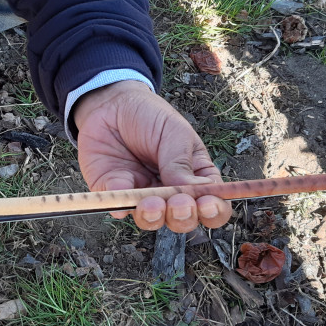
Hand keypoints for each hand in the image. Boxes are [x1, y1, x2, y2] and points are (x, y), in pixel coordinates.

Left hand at [74, 80, 231, 232]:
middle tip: (179, 203)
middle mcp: (171, 193)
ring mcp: (143, 196)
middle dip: (183, 217)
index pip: (213, 204)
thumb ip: (181, 164)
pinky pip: (119, 208)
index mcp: (195, 177)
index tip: (207, 204)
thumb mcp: (174, 132)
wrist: (111, 104)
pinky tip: (123, 187)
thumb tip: (190, 193)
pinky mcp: (116, 194)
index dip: (214, 211)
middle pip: (184, 220)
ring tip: (152, 203)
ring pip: (152, 221)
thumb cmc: (150, 116)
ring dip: (155, 217)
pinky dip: (122, 203)